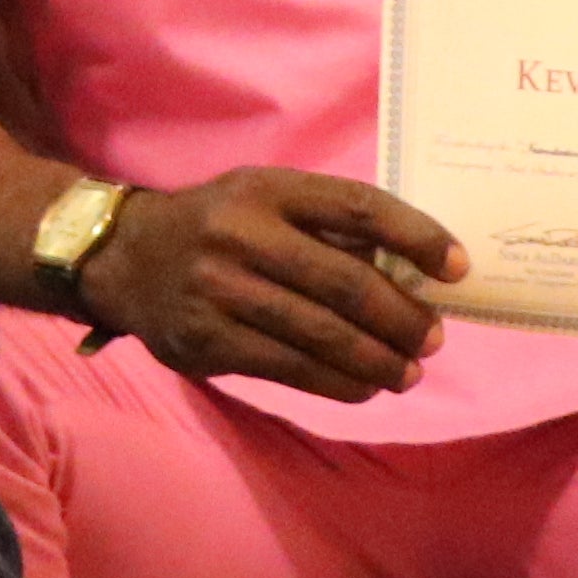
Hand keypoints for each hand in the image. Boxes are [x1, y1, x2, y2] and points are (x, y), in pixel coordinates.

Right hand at [73, 168, 465, 401]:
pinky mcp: (208, 339)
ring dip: (378, 360)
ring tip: (408, 372)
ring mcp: (220, 289)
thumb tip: (411, 269)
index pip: (357, 207)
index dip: (414, 236)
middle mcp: (242, 234)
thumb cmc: (216, 225)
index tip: (456, 267)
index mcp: (267, 189)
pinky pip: (290, 368)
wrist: (122, 258)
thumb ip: (325, 225)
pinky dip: (338, 382)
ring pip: (322, 334)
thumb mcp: (262, 198)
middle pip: (345, 282)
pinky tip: (363, 387)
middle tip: (432, 338)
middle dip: (402, 317)